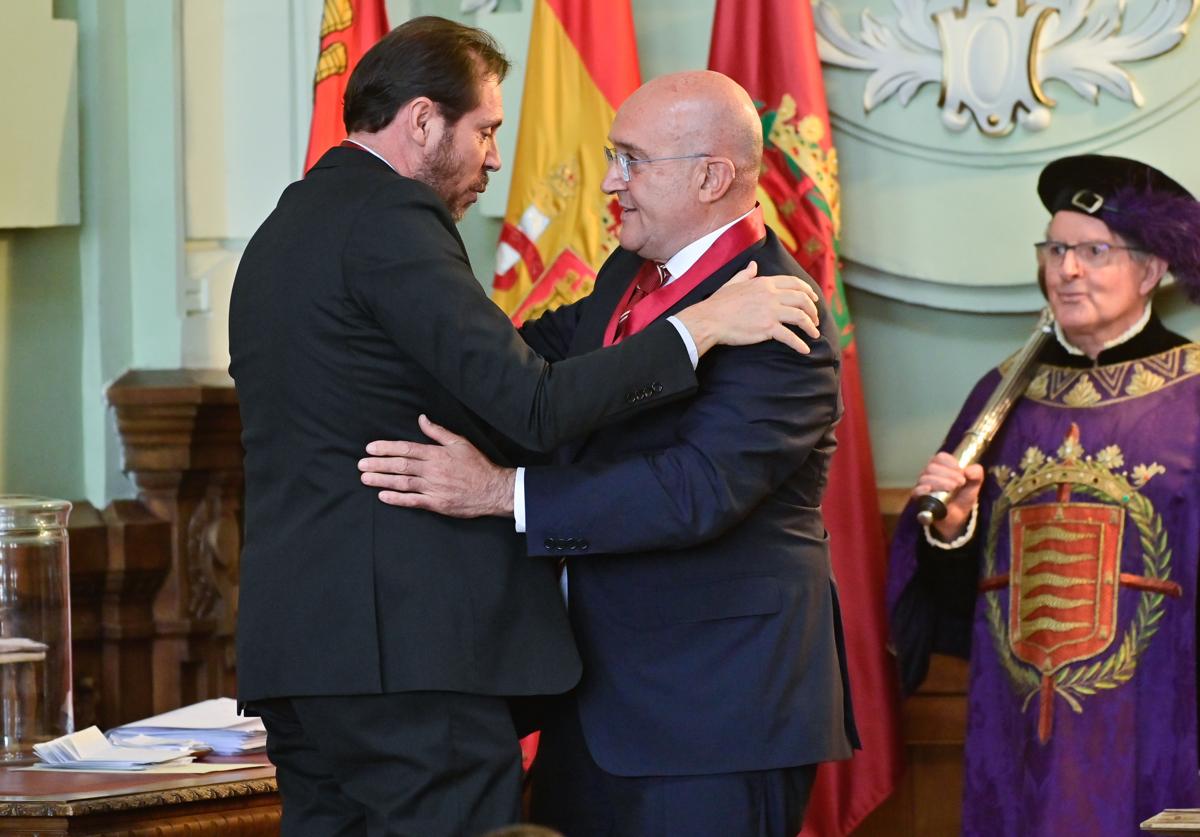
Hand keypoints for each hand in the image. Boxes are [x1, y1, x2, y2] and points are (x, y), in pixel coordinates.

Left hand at [358, 415, 515, 517]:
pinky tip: (383, 496)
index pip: (406, 449)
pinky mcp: (437, 503)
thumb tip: (421, 419)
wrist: (493, 490)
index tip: (370, 448)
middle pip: (400, 466)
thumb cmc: (477, 465)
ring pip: (403, 483)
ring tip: (365, 478)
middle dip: (378, 464)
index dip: (386, 448)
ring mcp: (434, 488)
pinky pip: (413, 501)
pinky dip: (397, 499)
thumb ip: (438, 432)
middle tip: (361, 465)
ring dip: (382, 480)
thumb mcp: (460, 443)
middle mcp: (432, 470)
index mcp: (436, 454)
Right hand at [673, 261, 821, 356]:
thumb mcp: (733, 283)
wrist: (710, 319)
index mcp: (765, 282)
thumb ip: (746, 274)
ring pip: (800, 316)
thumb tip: (754, 264)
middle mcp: (771, 295)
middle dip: (813, 310)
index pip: (794, 283)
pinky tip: (805, 349)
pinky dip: (800, 344)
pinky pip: (789, 336)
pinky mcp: (767, 328)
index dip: (808, 291)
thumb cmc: (719, 303)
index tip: (814, 299)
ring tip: (814, 333)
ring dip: (810, 326)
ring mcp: (771, 311)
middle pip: (802, 299)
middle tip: (815, 319)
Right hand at [912, 452, 984, 541]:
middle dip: (948, 474)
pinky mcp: (919, 498)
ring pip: (925, 477)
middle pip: (932, 467)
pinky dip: (922, 489)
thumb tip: (969, 471)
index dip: (951, 463)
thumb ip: (976, 473)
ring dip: (941, 482)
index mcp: (941, 466)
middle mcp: (929, 473)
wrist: (958, 517)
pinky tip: (930, 490)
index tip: (961, 472)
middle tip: (960, 483)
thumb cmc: (962, 496)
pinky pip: (916, 491)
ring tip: (952, 489)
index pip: (940, 457)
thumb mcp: (974, 484)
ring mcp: (922, 485)